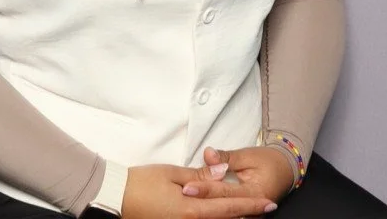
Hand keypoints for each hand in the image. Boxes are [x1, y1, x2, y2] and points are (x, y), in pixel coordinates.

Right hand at [122, 161, 277, 218]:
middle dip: (245, 215)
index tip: (269, 204)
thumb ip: (200, 175)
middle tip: (264, 208)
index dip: (251, 206)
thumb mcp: (172, 173)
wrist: (117, 198)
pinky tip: (221, 214)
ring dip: (231, 217)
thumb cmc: (142, 183)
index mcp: (192, 210)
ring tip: (248, 211)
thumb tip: (221, 171)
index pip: (229, 207)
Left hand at [180, 146, 294, 212]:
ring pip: (223, 215)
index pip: (224, 192)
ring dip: (205, 208)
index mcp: (254, 194)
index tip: (186, 187)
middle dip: (201, 201)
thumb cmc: (267, 160)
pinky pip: (227, 215)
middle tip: (182, 194)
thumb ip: (227, 157)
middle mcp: (252, 210)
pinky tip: (198, 208)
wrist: (285, 170)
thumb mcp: (248, 155)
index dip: (205, 189)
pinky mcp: (245, 215)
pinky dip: (213, 211)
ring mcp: (249, 215)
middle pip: (221, 207)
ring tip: (185, 203)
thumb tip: (208, 154)